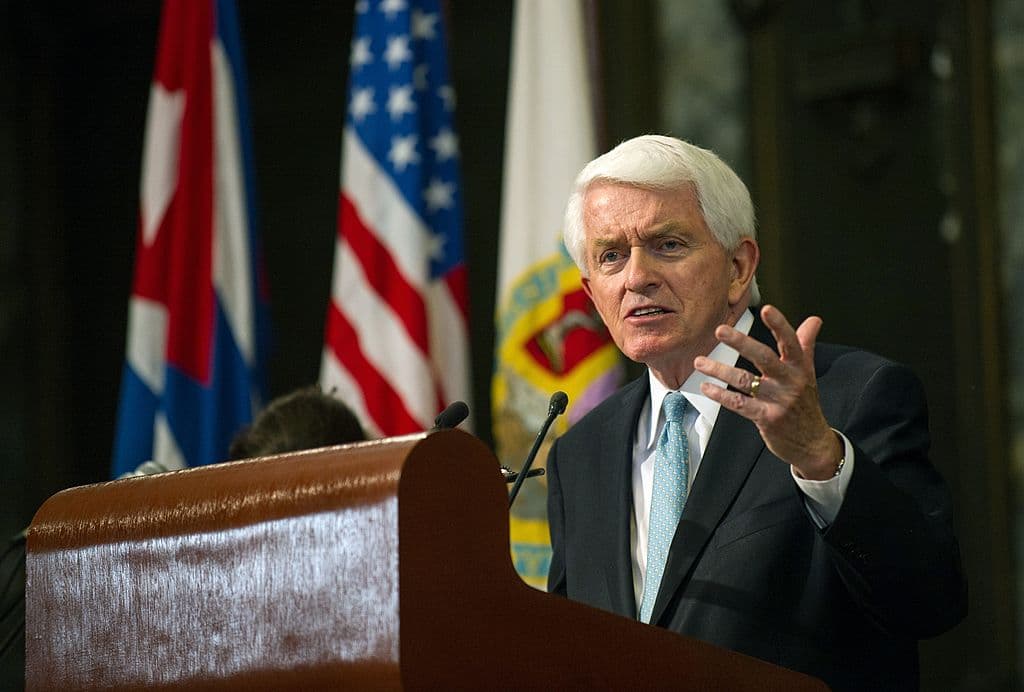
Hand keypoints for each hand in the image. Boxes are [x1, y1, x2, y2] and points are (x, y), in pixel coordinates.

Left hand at [693, 305, 840, 479]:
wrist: (813, 443)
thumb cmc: (806, 403)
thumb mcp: (809, 373)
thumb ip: (806, 344)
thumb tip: (814, 319)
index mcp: (800, 368)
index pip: (791, 342)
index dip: (780, 325)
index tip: (767, 309)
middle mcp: (790, 382)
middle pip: (764, 357)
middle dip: (741, 342)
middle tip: (720, 330)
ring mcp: (778, 401)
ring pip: (745, 381)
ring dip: (719, 370)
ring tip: (700, 362)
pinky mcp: (767, 418)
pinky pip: (740, 404)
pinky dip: (721, 395)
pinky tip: (706, 387)